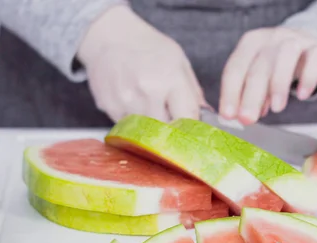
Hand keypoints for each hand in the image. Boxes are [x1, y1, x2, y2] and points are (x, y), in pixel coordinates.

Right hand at [77, 5, 204, 122]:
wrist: (110, 36)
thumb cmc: (149, 48)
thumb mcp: (180, 62)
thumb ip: (194, 93)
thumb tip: (205, 119)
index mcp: (170, 79)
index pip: (188, 118)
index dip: (192, 127)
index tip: (193, 129)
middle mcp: (148, 91)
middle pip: (167, 130)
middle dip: (173, 129)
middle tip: (172, 118)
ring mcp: (126, 100)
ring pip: (147, 132)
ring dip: (152, 127)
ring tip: (151, 105)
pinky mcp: (110, 107)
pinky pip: (129, 128)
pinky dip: (135, 122)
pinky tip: (135, 103)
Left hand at [219, 27, 316, 124]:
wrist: (310, 49)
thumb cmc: (279, 66)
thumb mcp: (262, 78)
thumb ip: (252, 95)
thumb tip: (243, 116)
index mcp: (251, 43)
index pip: (235, 68)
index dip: (230, 92)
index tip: (228, 115)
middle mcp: (272, 38)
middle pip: (259, 66)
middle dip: (251, 95)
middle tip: (248, 119)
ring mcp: (296, 40)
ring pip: (285, 56)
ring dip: (278, 84)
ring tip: (277, 109)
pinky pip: (314, 60)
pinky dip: (308, 78)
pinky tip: (302, 95)